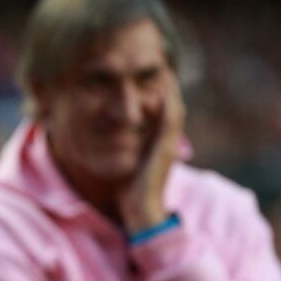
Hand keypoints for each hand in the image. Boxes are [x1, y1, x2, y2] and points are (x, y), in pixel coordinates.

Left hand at [117, 76, 185, 232]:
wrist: (140, 211)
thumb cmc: (128, 193)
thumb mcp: (124, 165)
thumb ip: (122, 152)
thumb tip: (105, 143)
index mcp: (158, 146)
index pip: (161, 115)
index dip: (158, 97)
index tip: (147, 81)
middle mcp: (167, 144)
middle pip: (170, 108)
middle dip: (165, 89)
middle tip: (158, 69)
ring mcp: (169, 145)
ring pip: (174, 110)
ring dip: (169, 91)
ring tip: (162, 72)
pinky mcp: (166, 148)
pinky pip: (172, 119)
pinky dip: (170, 102)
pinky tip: (165, 87)